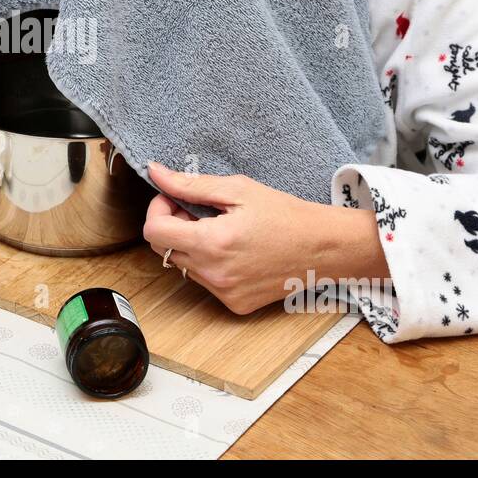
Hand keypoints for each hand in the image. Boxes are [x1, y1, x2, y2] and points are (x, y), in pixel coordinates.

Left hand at [142, 162, 386, 314]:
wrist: (323, 247)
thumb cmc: (285, 214)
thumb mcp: (238, 189)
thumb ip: (191, 184)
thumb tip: (155, 173)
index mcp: (212, 243)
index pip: (153, 232)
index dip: (158, 210)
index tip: (176, 199)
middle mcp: (213, 274)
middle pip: (164, 250)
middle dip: (174, 226)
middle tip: (201, 211)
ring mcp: (224, 293)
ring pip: (183, 266)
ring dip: (191, 246)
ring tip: (222, 230)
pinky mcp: (234, 305)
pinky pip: (205, 282)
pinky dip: (210, 265)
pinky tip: (235, 251)